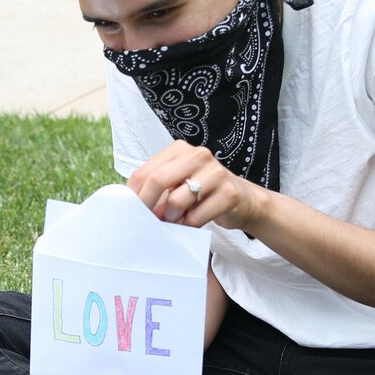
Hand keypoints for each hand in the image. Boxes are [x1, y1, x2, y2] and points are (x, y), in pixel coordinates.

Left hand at [126, 141, 261, 229]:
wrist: (243, 201)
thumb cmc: (204, 193)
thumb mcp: (178, 183)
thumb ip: (156, 188)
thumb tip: (131, 205)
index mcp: (180, 149)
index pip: (144, 172)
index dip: (134, 196)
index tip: (133, 211)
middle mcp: (198, 155)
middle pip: (157, 181)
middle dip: (148, 206)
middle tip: (149, 220)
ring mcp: (215, 172)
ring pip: (176, 200)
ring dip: (171, 217)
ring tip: (176, 220)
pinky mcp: (228, 192)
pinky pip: (196, 216)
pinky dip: (189, 225)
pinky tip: (192, 223)